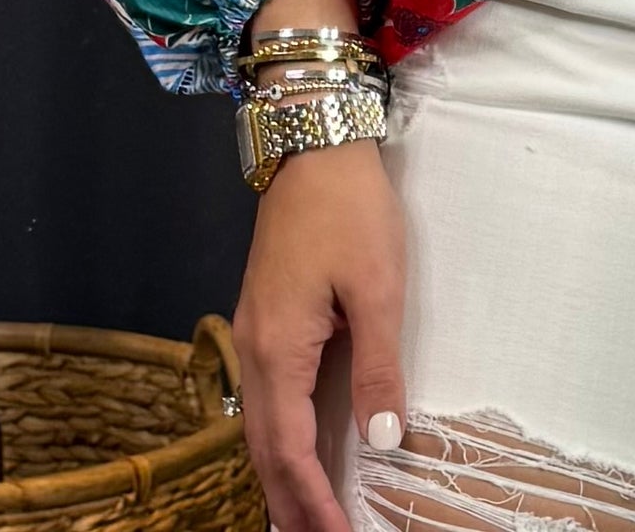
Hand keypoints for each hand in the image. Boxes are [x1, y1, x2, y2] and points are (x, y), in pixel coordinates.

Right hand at [232, 138, 406, 531]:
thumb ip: (377, 368)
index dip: (313, 505)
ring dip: (282, 476)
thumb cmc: (349, 209)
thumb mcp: (377, 288)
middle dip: (290, 505)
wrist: (313, 140)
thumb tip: (381, 441)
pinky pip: (266, 398)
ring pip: (261, 426)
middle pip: (265, 451)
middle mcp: (254, 350)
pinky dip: (280, 439)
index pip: (289, 452)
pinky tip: (300, 450)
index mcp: (278, 351)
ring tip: (309, 515)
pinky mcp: (264, 316)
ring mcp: (254, 332)